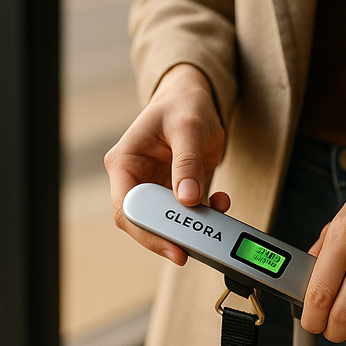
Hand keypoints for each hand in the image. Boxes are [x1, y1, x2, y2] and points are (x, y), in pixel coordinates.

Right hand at [104, 63, 230, 263]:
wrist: (195, 98)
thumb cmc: (182, 105)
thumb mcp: (187, 128)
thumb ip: (187, 163)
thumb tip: (188, 199)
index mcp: (125, 162)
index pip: (126, 208)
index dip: (146, 232)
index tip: (173, 246)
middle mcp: (136, 179)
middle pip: (145, 222)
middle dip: (172, 235)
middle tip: (197, 246)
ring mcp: (157, 188)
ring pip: (169, 222)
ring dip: (194, 225)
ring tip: (217, 215)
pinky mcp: (177, 192)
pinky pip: (189, 213)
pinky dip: (207, 214)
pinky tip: (221, 202)